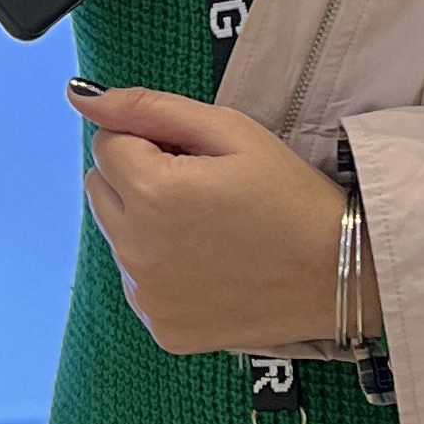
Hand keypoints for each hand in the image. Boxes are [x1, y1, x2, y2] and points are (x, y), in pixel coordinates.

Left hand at [70, 82, 377, 355]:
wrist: (342, 273)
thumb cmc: (291, 195)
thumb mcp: (230, 131)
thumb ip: (149, 108)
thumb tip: (82, 96)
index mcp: (151, 193)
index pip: (107, 143)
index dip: (152, 141)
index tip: (196, 157)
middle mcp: (136, 250)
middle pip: (102, 188)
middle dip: (139, 178)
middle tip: (203, 189)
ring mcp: (147, 296)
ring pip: (117, 236)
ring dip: (147, 223)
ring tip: (210, 228)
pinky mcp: (163, 327)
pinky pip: (140, 283)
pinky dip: (164, 269)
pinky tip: (212, 265)